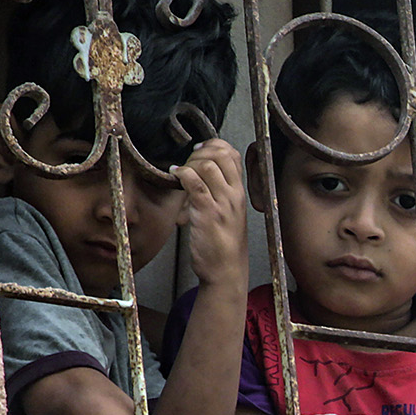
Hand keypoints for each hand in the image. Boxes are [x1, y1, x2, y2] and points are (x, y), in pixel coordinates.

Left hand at [173, 139, 247, 289]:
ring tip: (180, 172)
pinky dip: (181, 174)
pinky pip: (194, 183)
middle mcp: (234, 194)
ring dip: (188, 163)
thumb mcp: (228, 213)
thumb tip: (199, 174)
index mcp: (240, 193)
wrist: (226, 269)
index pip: (234, 155)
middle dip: (200, 151)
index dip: (215, 146)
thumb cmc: (224, 244)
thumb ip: (219, 192)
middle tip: (187, 161)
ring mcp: (222, 203)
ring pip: (207, 166)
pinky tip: (175, 176)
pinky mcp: (208, 212)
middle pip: (221, 155)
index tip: (200, 149)